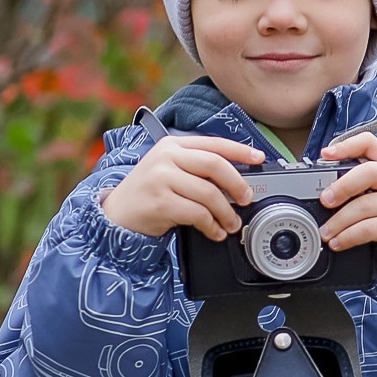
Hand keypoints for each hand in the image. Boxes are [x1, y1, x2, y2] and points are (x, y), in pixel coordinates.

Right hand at [100, 135, 265, 240]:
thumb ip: (196, 168)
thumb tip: (238, 178)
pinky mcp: (160, 202)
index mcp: (172, 145)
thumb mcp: (169, 169)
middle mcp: (166, 157)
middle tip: (246, 199)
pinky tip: (215, 231)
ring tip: (231, 223)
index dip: (240, 151)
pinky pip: (198, 214)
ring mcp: (161, 179)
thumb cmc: (149, 192)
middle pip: (215, 165)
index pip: (213, 144)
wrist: (116, 213)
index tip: (259, 159)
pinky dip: (212, 226)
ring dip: (226, 213)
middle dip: (238, 184)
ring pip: (209, 194)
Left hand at [318, 132, 376, 272]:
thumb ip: (355, 187)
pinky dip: (348, 237)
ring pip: (365, 205)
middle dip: (341, 187)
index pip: (370, 144)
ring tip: (326, 232)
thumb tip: (320, 190)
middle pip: (369, 172)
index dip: (347, 146)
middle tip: (325, 201)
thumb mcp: (374, 195)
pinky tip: (338, 242)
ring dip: (338, 221)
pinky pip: (369, 229)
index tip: (326, 155)